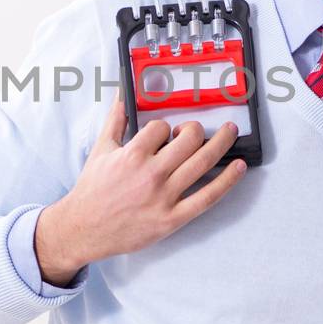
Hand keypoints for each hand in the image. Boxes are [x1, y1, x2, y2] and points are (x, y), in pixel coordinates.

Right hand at [34, 96, 246, 286]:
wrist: (84, 228)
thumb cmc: (92, 189)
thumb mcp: (101, 150)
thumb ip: (115, 120)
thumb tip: (122, 95)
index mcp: (133, 154)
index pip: (162, 127)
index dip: (165, 128)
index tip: (164, 134)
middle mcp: (151, 174)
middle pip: (189, 139)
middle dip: (194, 130)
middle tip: (194, 132)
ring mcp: (164, 197)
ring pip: (202, 162)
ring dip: (222, 143)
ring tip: (230, 132)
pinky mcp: (172, 218)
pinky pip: (207, 197)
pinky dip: (227, 181)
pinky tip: (238, 167)